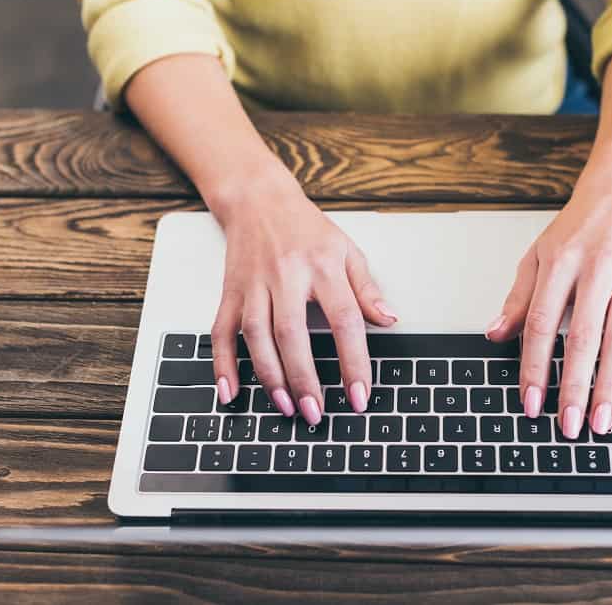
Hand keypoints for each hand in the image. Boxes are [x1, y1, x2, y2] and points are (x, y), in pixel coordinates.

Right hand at [209, 169, 396, 424]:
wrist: (258, 199)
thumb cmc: (307, 229)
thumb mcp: (348, 250)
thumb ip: (367, 288)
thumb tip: (389, 320)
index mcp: (322, 266)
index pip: (344, 319)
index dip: (353, 361)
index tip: (360, 396)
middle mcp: (286, 276)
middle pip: (292, 332)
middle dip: (304, 378)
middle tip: (316, 413)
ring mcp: (254, 284)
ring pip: (255, 335)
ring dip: (269, 376)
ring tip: (286, 407)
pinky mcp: (230, 292)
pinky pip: (221, 331)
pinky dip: (223, 363)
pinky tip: (230, 391)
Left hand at [487, 175, 611, 437]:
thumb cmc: (575, 231)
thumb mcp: (536, 257)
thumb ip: (517, 299)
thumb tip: (494, 335)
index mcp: (560, 263)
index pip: (542, 324)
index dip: (535, 367)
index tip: (530, 403)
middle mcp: (598, 270)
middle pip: (583, 338)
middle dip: (575, 387)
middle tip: (568, 425)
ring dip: (611, 386)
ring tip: (602, 423)